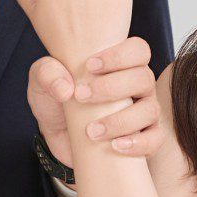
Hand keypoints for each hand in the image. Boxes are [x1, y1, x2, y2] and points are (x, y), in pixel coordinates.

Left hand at [27, 37, 161, 166]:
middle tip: (81, 97)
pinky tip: (116, 146)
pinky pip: (155, 139)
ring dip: (121, 120)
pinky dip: (139, 143)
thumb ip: (47, 74)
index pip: (138, 50)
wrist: (56, 136)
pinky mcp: (142, 138)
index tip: (90, 66)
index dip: (119, 56)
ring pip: (150, 109)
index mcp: (119, 65)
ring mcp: (143, 112)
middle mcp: (137, 86)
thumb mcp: (41, 82)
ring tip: (91, 130)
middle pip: (144, 77)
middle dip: (112, 87)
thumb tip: (65, 88)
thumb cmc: (55, 100)